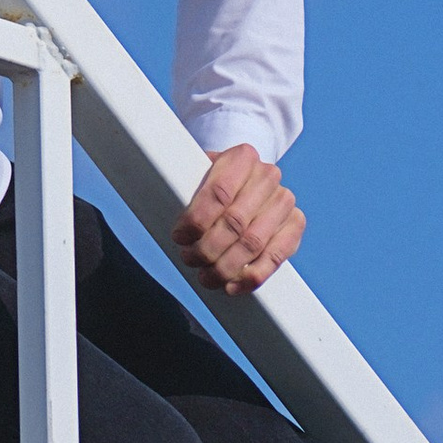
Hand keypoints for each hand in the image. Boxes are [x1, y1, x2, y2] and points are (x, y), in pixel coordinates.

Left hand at [175, 143, 304, 296]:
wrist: (248, 184)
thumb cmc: (214, 184)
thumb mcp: (197, 175)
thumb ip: (182, 184)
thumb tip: (147, 193)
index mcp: (242, 157)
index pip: (218, 193)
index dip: (196, 221)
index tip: (179, 237)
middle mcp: (268, 175)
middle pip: (234, 222)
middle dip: (207, 249)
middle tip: (189, 260)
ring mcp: (284, 200)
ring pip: (252, 242)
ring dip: (225, 266)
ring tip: (206, 277)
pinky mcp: (295, 224)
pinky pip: (276, 256)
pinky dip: (252, 277)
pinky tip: (232, 286)